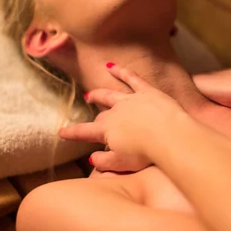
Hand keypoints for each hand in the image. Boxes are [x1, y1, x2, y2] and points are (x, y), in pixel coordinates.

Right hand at [59, 63, 186, 171]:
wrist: (169, 135)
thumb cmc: (145, 153)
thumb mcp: (121, 164)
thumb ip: (104, 162)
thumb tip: (92, 158)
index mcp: (107, 130)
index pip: (85, 132)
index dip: (73, 133)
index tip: (62, 132)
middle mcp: (115, 112)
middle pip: (101, 115)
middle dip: (94, 117)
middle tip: (88, 116)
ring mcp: (131, 100)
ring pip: (111, 94)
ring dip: (100, 94)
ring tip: (91, 94)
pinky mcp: (147, 92)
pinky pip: (132, 79)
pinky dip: (121, 72)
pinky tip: (111, 66)